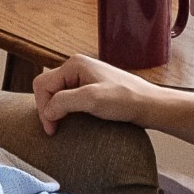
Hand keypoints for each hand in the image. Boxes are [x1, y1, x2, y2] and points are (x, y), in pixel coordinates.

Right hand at [30, 53, 152, 133]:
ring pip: (58, 94)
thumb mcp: (91, 99)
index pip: (43, 84)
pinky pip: (70, 99)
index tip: (52, 128)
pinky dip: (67, 111)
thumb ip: (64, 102)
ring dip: (58, 110)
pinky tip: (74, 120)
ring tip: (63, 125)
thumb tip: (47, 111)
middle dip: (48, 108)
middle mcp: (77, 68)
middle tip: (55, 129)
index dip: (43, 107)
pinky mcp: (92, 90)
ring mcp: (84, 78)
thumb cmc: (125, 99)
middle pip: (48, 88)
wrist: (150, 106)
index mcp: (74, 64)